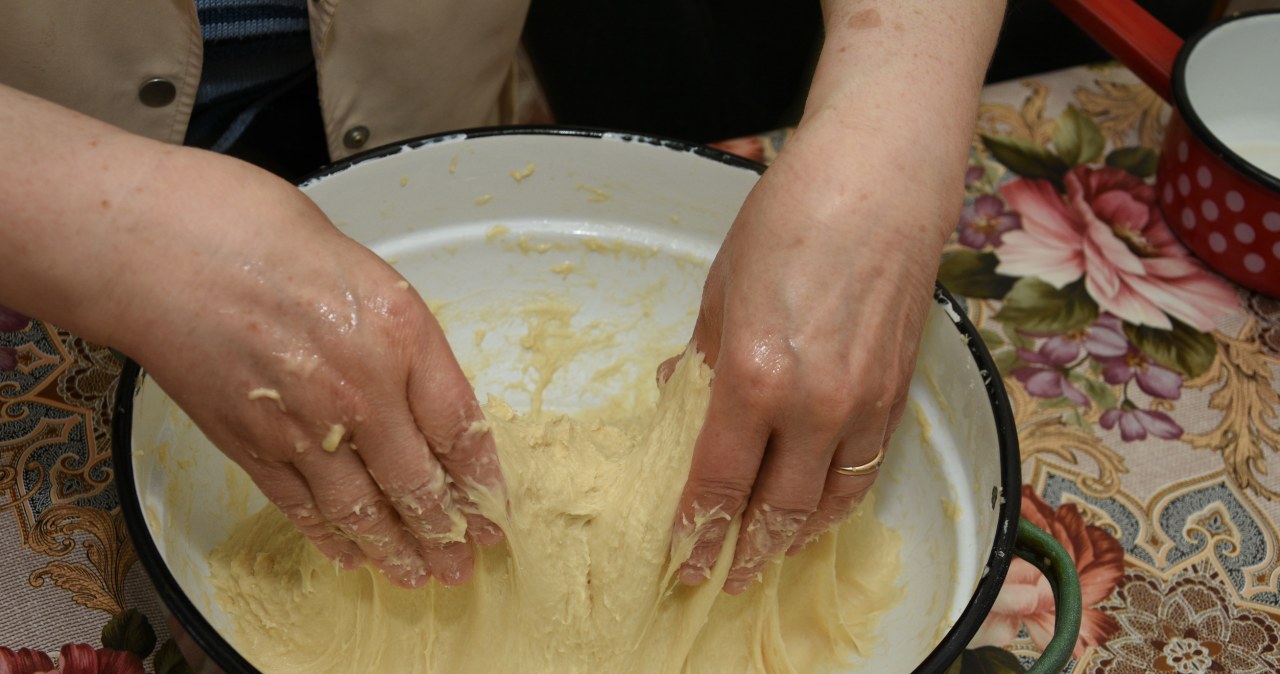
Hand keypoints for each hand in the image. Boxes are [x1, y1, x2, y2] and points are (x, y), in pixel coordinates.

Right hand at [111, 150, 503, 587]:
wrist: (160, 247)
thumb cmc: (261, 236)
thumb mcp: (369, 273)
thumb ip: (404, 344)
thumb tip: (429, 403)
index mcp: (402, 335)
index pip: (460, 428)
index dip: (481, 480)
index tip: (493, 509)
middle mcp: (359, 389)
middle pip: (417, 482)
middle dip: (446, 531)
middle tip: (462, 562)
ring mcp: (302, 424)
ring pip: (360, 508)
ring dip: (394, 549)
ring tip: (418, 574)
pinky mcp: (250, 444)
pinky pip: (300, 506)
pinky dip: (328, 536)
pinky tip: (349, 554)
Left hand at [666, 121, 958, 593]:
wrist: (878, 182)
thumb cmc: (789, 220)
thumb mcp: (721, 290)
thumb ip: (702, 359)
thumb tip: (678, 396)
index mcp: (754, 378)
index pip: (719, 481)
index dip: (698, 527)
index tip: (681, 556)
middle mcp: (813, 406)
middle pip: (777, 509)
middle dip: (743, 552)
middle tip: (717, 577)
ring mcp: (863, 404)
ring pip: (829, 502)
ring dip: (793, 537)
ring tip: (765, 556)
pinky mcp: (896, 393)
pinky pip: (865, 470)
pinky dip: (837, 501)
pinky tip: (818, 510)